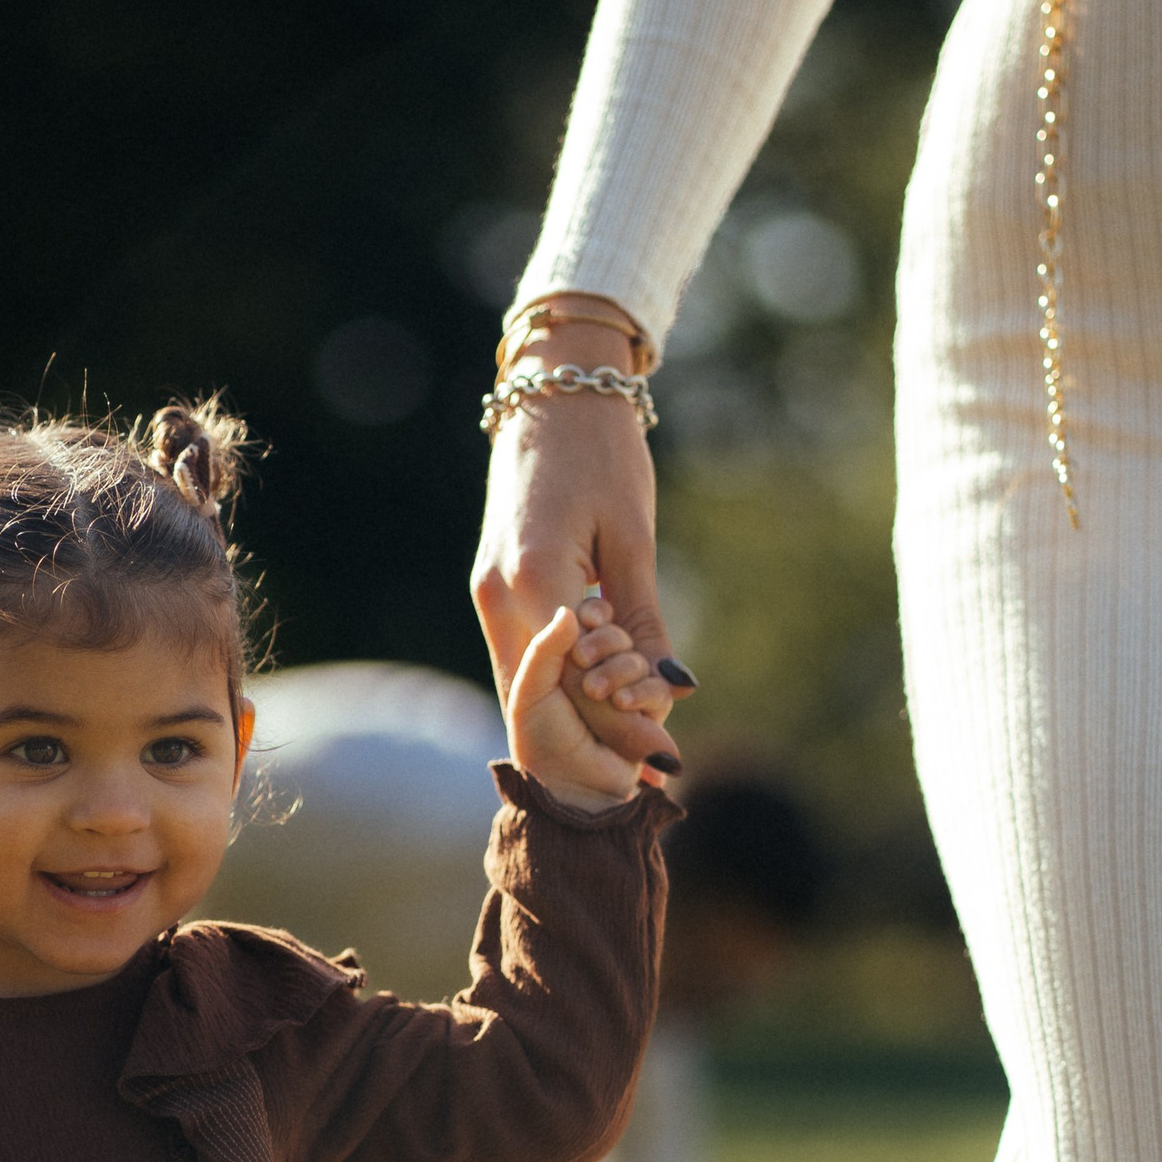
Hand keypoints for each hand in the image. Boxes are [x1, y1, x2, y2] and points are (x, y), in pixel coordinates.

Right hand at [472, 353, 684, 775]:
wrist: (554, 390)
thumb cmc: (602, 451)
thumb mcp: (634, 540)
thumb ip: (645, 622)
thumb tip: (674, 693)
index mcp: (530, 582)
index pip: (574, 683)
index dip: (621, 727)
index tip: (667, 762)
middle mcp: (496, 597)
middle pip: (542, 697)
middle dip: (597, 737)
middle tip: (653, 772)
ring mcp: (488, 593)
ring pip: (529, 683)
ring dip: (580, 714)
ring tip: (636, 748)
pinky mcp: (494, 586)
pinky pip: (526, 654)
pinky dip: (564, 681)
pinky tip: (604, 699)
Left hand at [504, 607, 676, 810]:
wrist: (569, 789)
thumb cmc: (540, 743)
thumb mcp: (531, 691)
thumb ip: (545, 647)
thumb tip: (570, 611)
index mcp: (566, 658)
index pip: (590, 615)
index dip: (593, 613)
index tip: (588, 619)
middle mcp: (596, 670)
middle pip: (617, 632)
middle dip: (605, 642)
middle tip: (584, 664)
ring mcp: (624, 690)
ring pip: (638, 657)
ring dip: (621, 670)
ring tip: (599, 695)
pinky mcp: (647, 712)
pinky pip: (659, 687)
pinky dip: (644, 691)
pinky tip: (622, 704)